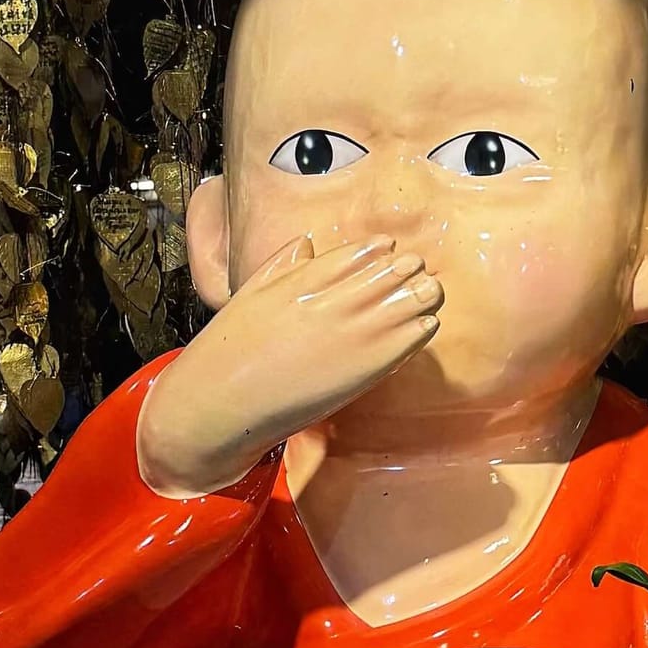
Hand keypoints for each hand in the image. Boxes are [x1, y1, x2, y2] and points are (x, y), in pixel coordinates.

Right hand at [137, 234, 443, 495]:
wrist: (222, 402)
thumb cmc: (228, 351)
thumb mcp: (250, 293)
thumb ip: (281, 265)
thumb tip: (308, 244)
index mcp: (304, 278)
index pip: (359, 254)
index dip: (379, 250)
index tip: (388, 248)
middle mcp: (333, 301)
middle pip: (392, 272)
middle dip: (407, 269)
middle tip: (414, 272)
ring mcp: (353, 333)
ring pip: (410, 300)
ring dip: (422, 294)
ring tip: (424, 294)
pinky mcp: (366, 368)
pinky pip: (410, 338)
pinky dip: (421, 327)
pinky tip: (423, 324)